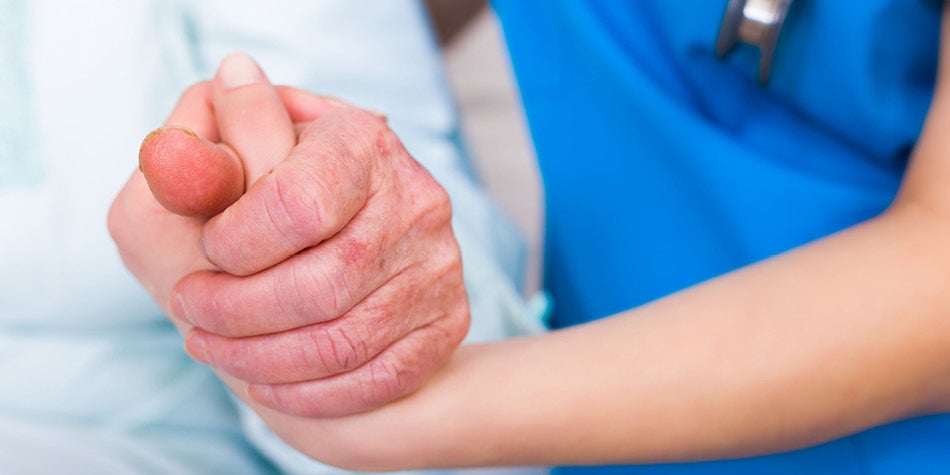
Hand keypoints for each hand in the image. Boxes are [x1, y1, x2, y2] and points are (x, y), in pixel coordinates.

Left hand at [110, 53, 469, 416]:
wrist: (349, 231)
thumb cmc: (273, 191)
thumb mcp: (227, 154)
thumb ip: (201, 151)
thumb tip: (193, 125)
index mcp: (362, 141)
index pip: (297, 204)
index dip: (235, 243)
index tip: (205, 251)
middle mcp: (417, 200)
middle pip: (322, 285)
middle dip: (236, 312)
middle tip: (192, 308)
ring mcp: (439, 266)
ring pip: (344, 343)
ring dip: (258, 360)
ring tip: (210, 345)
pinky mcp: (446, 322)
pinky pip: (377, 380)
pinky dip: (306, 394)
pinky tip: (261, 379)